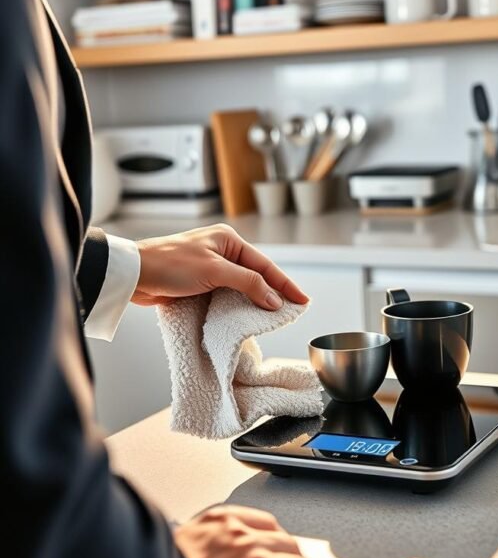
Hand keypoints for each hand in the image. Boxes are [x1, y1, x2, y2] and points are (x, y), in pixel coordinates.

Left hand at [132, 224, 308, 309]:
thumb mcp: (214, 271)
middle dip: (274, 293)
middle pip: (255, 275)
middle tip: (293, 310)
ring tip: (275, 317)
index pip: (264, 265)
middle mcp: (221, 251)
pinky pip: (226, 295)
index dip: (285, 284)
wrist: (135, 275)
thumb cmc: (170, 264)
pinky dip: (238, 306)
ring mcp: (210, 267)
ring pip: (241, 287)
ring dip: (255, 301)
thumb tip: (273, 299)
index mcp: (228, 240)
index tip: (302, 300)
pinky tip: (247, 317)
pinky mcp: (199, 283)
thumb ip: (247, 283)